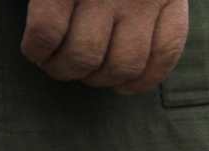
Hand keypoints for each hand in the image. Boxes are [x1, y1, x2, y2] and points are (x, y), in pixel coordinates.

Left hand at [21, 0, 188, 93]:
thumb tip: (36, 28)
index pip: (46, 31)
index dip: (37, 51)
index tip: (36, 52)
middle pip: (84, 55)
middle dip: (65, 70)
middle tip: (60, 66)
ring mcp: (145, 1)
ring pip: (123, 65)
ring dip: (102, 79)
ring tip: (91, 72)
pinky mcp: (173, 6)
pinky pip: (164, 58)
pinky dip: (143, 81)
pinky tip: (125, 83)